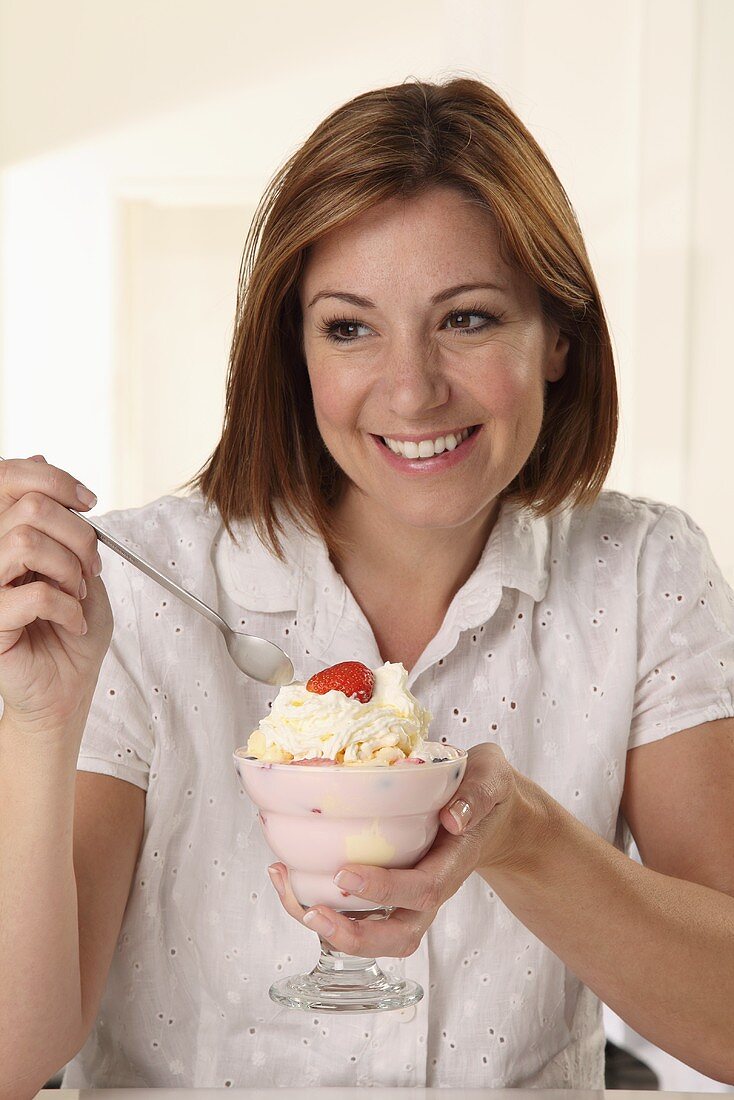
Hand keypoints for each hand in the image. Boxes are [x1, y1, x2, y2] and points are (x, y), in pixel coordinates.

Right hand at [0, 455, 112, 737]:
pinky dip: (68, 607)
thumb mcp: (81, 567)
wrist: (68, 688)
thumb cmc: (73, 630)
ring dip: (69, 569)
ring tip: (79, 595)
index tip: (89, 503)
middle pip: (28, 507)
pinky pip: (34, 594)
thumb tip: (42, 461)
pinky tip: (74, 623)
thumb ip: (64, 522)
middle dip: (77, 534)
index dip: (54, 480)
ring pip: (25, 542)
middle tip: (90, 568)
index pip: (11, 480)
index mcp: (7, 536)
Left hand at [267, 742, 527, 956]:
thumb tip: (454, 819)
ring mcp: (409, 895)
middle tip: (313, 911)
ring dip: (329, 926)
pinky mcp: (390, 889)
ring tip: (288, 891)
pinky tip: (289, 874)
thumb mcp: (491, 779)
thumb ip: (479, 794)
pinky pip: (358, 912)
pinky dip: (321, 901)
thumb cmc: (487, 793)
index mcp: (454, 863)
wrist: (492, 814)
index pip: (423, 889)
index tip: (345, 873)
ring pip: (374, 935)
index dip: (384, 888)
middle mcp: (431, 889)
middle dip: (354, 935)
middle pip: (398, 936)